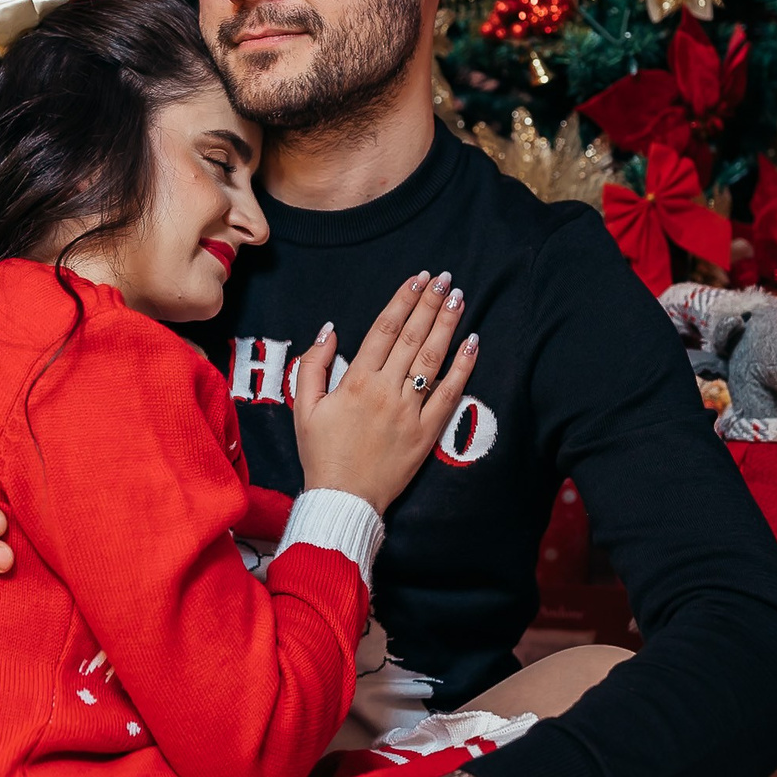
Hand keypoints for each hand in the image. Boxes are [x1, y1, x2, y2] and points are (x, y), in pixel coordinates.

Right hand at [293, 271, 477, 513]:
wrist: (344, 498)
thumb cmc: (321, 452)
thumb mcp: (304, 407)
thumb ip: (313, 364)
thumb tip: (330, 329)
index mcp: (356, 381)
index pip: (384, 330)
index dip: (402, 301)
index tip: (417, 279)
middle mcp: (385, 391)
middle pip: (412, 337)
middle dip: (430, 303)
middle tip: (444, 278)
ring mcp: (409, 412)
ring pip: (432, 359)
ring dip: (447, 325)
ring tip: (459, 298)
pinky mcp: (426, 433)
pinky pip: (449, 395)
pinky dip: (463, 368)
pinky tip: (473, 344)